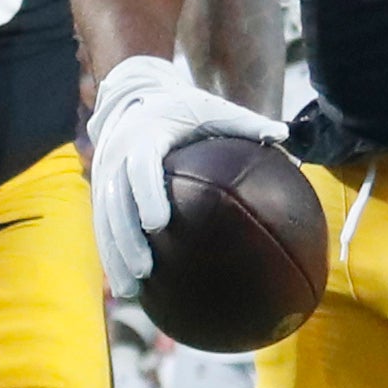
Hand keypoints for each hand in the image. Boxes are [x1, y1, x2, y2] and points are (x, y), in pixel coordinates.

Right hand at [85, 54, 289, 293]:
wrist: (132, 96)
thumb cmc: (181, 107)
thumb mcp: (211, 107)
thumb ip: (246, 123)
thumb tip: (286, 137)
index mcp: (144, 138)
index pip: (140, 169)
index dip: (146, 195)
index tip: (158, 223)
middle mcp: (116, 159)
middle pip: (116, 204)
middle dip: (126, 239)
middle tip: (145, 268)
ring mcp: (104, 178)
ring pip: (104, 222)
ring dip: (114, 257)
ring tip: (130, 292)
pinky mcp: (100, 193)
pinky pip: (102, 228)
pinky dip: (111, 258)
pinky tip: (125, 289)